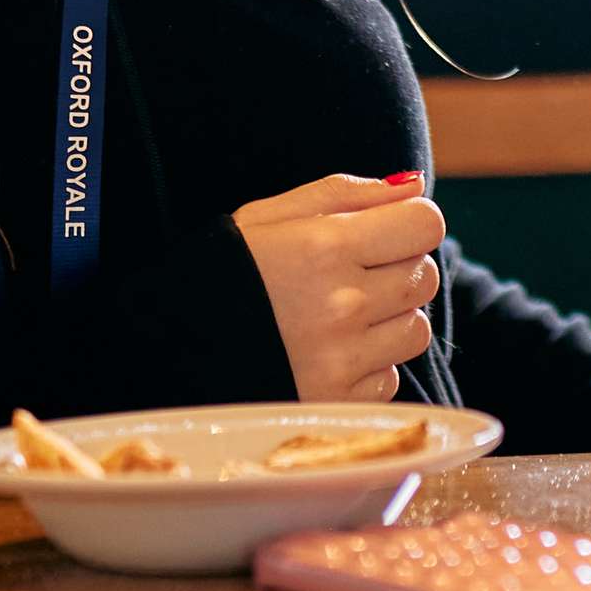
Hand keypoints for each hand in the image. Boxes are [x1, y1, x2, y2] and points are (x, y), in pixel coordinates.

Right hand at [233, 172, 443, 400]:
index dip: (409, 222)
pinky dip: (369, 365)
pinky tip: (327, 353)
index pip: (425, 225)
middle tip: (353, 273)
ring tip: (340, 315)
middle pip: (425, 276)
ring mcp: (340, 359)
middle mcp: (340, 305)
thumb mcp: (270, 217)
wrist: (165, 351)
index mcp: (325, 247)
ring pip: (416, 329)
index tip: (383, 231)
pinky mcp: (336, 403)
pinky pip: (389, 378)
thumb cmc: (224, 273)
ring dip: (391, 319)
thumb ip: (345, 194)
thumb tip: (415, 186)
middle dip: (400, 268)